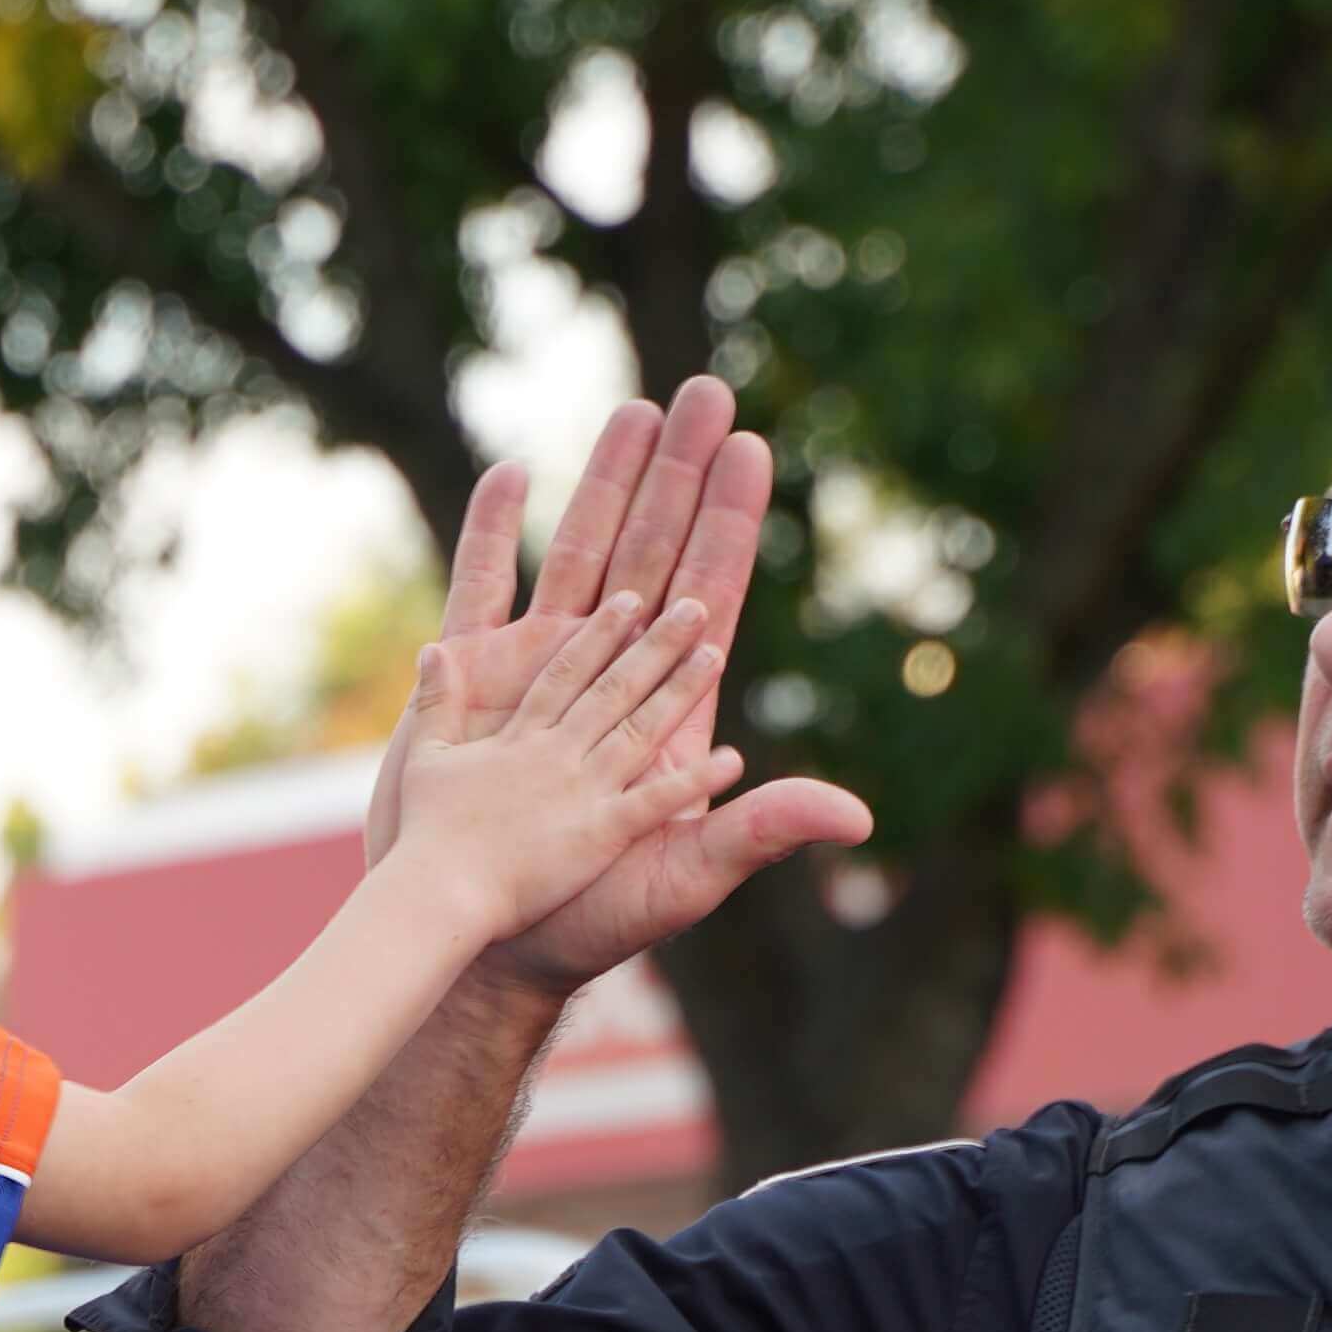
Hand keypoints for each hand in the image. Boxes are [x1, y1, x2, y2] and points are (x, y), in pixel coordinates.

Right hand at [367, 376, 875, 993]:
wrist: (492, 938)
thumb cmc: (597, 916)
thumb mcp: (689, 870)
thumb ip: (762, 829)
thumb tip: (859, 818)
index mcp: (665, 706)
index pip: (708, 592)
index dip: (729, 523)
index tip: (753, 449)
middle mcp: (606, 672)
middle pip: (651, 549)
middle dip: (680, 474)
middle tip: (705, 393)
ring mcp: (538, 668)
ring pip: (577, 551)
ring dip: (606, 479)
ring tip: (635, 408)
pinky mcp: (472, 681)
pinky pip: (480, 584)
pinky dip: (493, 528)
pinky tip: (512, 473)